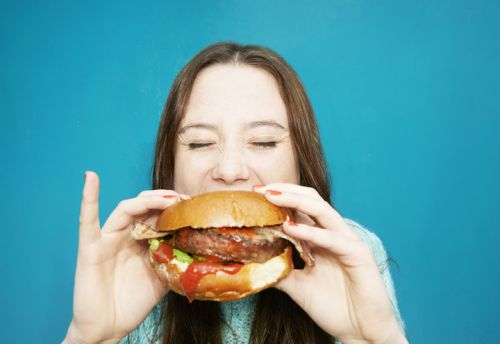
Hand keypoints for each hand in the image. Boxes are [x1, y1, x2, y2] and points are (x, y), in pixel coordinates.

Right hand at [64, 172, 186, 342]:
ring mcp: (107, 238)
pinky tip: (91, 178)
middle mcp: (126, 235)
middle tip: (185, 200)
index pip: (159, 215)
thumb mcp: (162, 278)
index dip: (176, 207)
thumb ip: (174, 259)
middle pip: (145, 207)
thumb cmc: (133, 303)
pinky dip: (88, 197)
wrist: (109, 327)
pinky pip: (87, 221)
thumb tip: (199, 248)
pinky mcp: (90, 247)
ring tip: (166, 199)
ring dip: (147, 200)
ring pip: (127, 209)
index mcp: (142, 240)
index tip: (195, 204)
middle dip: (166, 200)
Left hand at [253, 184, 406, 343]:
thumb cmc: (334, 307)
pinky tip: (290, 228)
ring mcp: (347, 241)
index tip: (254, 194)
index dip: (279, 198)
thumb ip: (281, 270)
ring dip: (295, 201)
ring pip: (322, 210)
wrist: (361, 332)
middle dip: (285, 191)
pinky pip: (332, 238)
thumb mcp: (298, 286)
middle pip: (311, 200)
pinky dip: (311, 232)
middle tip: (260, 188)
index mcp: (321, 238)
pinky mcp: (358, 254)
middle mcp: (334, 234)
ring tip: (271, 197)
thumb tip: (254, 262)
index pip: (300, 208)